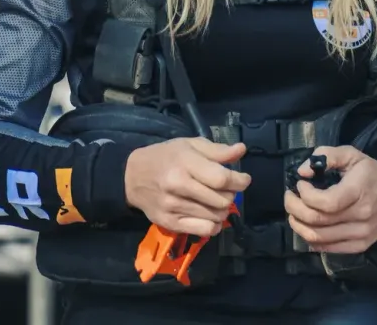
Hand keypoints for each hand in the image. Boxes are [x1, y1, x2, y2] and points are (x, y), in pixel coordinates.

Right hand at [124, 137, 249, 237]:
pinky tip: (211, 217)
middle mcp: (178, 186)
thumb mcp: (189, 145)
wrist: (131, 177)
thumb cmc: (165, 157)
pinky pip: (203, 231)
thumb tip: (241, 150)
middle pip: (221, 200)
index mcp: (184, 163)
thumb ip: (216, 150)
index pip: (221, 179)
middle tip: (226, 190)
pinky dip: (213, 225)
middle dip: (231, 195)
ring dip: (223, 210)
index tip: (244, 180)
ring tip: (217, 201)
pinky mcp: (170, 223)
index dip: (239, 181)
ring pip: (215, 216)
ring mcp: (173, 207)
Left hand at [283, 144, 376, 254]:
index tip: (300, 184)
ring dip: (298, 225)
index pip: (325, 202)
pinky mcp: (359, 246)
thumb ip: (327, 156)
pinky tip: (306, 226)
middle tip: (290, 198)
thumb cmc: (372, 174)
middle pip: (317, 221)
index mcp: (358, 192)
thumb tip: (303, 171)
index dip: (305, 195)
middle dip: (294, 209)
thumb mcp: (352, 155)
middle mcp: (359, 217)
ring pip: (318, 238)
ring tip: (294, 212)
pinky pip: (327, 248)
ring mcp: (360, 235)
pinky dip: (311, 239)